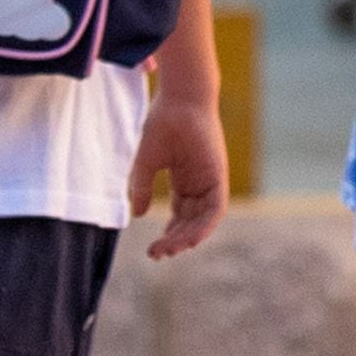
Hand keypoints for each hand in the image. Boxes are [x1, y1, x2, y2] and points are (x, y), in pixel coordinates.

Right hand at [131, 94, 229, 257]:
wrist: (179, 100)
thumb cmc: (162, 124)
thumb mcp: (146, 163)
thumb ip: (141, 188)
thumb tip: (137, 214)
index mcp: (184, 180)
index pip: (179, 216)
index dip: (168, 235)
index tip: (152, 250)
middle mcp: (200, 183)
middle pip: (190, 222)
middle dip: (175, 241)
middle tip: (157, 254)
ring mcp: (210, 180)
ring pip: (203, 220)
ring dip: (188, 238)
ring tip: (170, 251)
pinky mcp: (218, 176)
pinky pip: (215, 208)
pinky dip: (204, 225)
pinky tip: (190, 239)